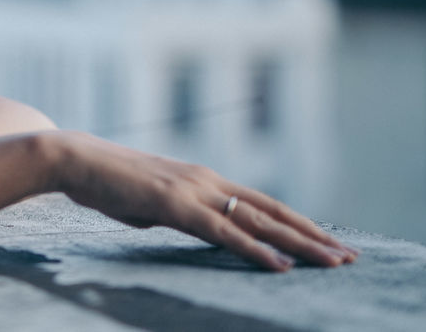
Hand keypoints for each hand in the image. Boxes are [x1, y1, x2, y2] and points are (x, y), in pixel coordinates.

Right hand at [54, 132, 357, 271]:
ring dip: (300, 244)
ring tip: (333, 262)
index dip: (298, 223)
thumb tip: (193, 226)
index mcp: (204, 179)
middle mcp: (207, 180)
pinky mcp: (174, 204)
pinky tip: (280, 266)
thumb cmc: (107, 183)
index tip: (328, 242)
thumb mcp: (152, 200)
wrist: (75, 159)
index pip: (263, 204)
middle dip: (314, 236)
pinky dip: (255, 251)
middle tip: (350, 257)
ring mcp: (193, 190)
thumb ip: (180, 212)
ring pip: (258, 221)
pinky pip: (223, 233)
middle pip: (273, 212)